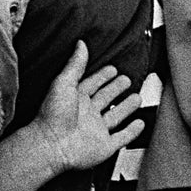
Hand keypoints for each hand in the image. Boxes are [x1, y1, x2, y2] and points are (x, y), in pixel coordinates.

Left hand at [31, 41, 143, 174]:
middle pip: (106, 98)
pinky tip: (139, 124)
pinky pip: (122, 137)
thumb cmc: (53, 115)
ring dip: (126, 107)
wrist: (51, 145)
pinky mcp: (104, 146)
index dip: (102, 76)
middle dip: (116, 89)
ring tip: (137, 98)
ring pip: (116, 116)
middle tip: (126, 80)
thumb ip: (75, 64)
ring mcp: (96, 130)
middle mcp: (87, 113)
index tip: (112, 69)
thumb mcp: (64, 83)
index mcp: (76, 98)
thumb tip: (80, 44)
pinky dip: (131, 131)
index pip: (93, 83)